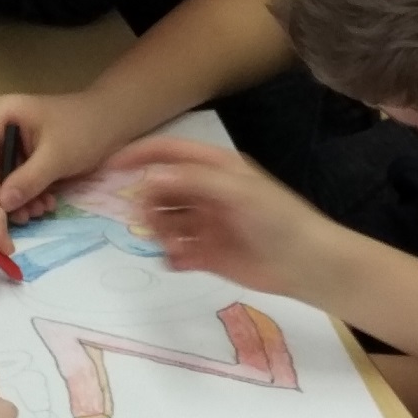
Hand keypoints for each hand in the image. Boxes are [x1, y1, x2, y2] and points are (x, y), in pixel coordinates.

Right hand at [0, 90, 132, 218]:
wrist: (112, 121)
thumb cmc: (84, 129)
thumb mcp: (56, 156)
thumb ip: (28, 180)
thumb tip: (2, 205)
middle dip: (0, 197)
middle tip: (23, 217)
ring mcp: (6, 142)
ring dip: (16, 200)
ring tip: (39, 211)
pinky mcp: (19, 155)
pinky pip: (12, 181)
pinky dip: (26, 195)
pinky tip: (45, 204)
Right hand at [111, 137, 334, 299]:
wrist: (307, 264)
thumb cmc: (278, 219)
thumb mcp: (239, 192)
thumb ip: (196, 181)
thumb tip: (152, 176)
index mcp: (216, 168)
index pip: (169, 153)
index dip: (139, 155)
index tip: (110, 166)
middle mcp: (206, 192)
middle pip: (161, 189)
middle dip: (149, 203)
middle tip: (152, 222)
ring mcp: (205, 223)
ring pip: (164, 222)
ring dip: (160, 232)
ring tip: (174, 246)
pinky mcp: (206, 254)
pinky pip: (175, 251)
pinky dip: (172, 256)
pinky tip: (182, 262)